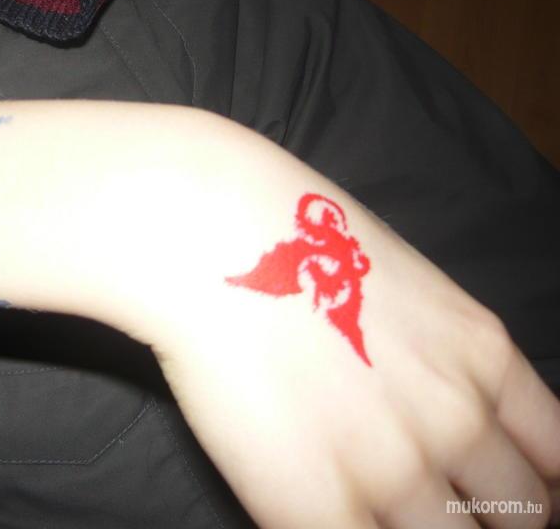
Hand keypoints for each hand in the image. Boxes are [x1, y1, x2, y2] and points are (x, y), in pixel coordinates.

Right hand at [148, 199, 559, 528]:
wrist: (213, 239)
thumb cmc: (288, 238)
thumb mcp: (403, 286)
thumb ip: (438, 358)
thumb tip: (434, 414)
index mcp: (485, 358)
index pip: (559, 461)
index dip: (543, 493)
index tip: (509, 497)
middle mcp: (459, 420)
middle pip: (522, 517)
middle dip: (490, 521)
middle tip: (443, 507)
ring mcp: (396, 470)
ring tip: (376, 506)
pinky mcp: (321, 507)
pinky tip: (331, 511)